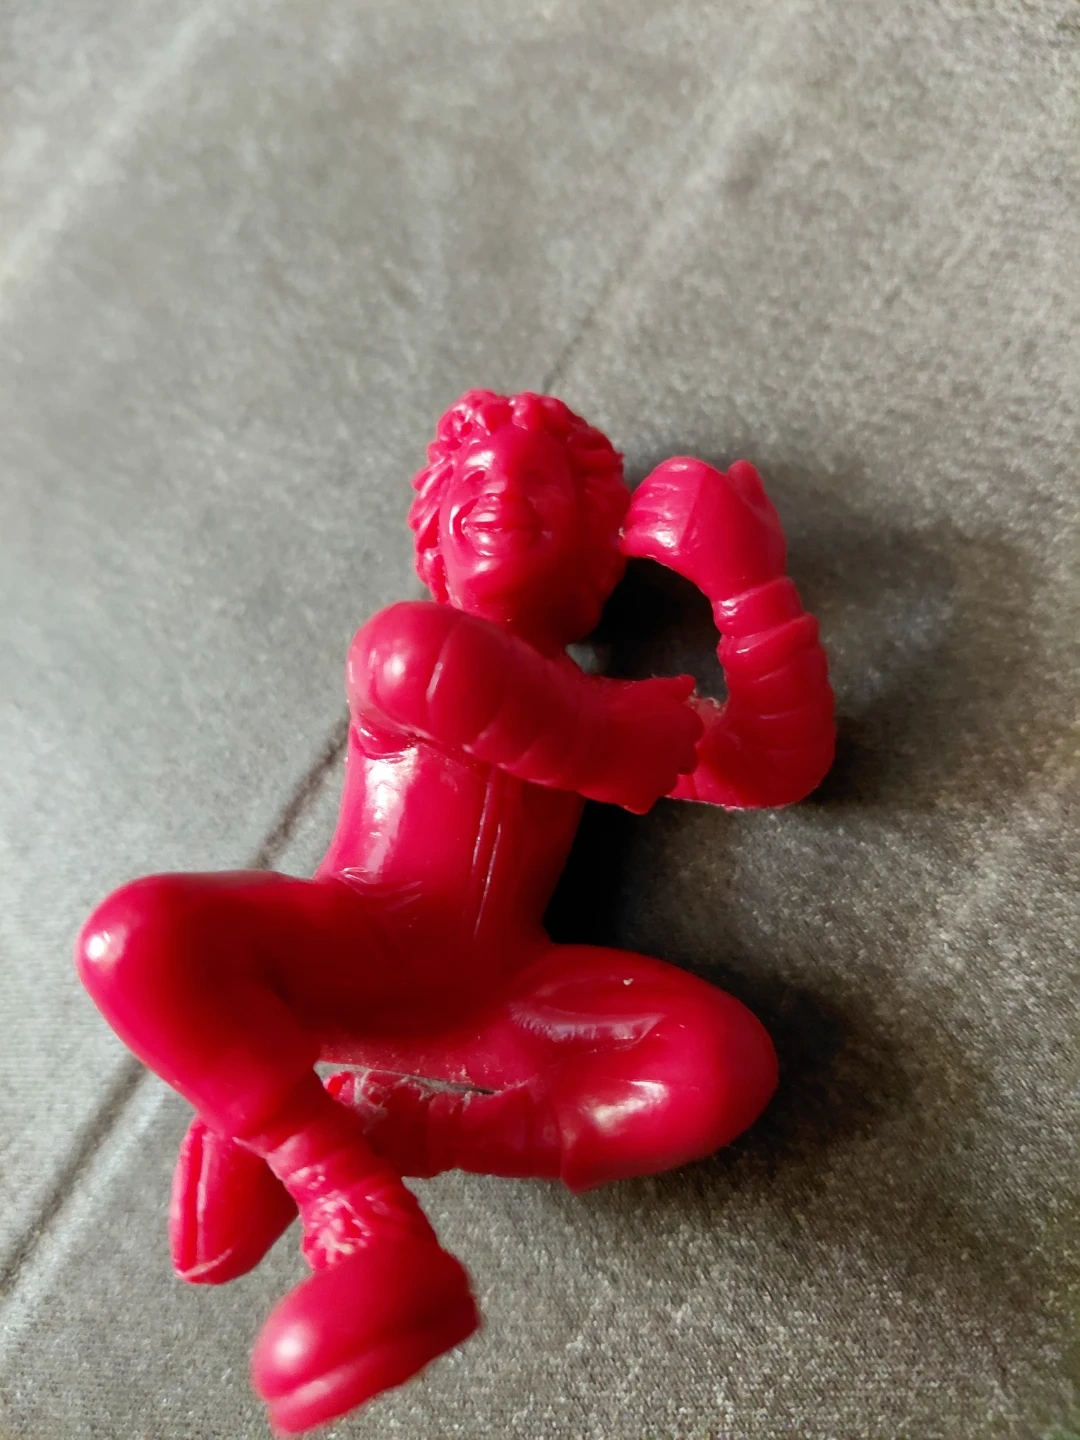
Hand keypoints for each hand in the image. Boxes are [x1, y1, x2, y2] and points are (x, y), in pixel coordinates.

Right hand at [598, 675, 703, 812]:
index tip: (662, 725)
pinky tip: (619, 783)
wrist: (584, 739)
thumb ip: (672, 688)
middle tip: (648, 746)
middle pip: (687, 760)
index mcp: (685, 725)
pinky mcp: (641, 800)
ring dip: (655, 775)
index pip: (694, 729)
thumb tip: (690, 683)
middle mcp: (680, 756)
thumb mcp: (645, 688)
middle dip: (674, 755)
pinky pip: (643, 801)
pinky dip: (634, 795)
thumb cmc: (615, 707)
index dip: (678, 727)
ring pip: (667, 781)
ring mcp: (662, 781)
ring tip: (631, 765)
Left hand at [621, 457, 786, 598]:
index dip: (659, 483)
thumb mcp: (763, 511)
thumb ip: (749, 486)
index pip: (672, 471)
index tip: (656, 496)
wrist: (751, 587)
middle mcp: (691, 492)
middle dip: (642, 503)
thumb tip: (738, 467)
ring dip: (633, 523)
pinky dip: (631, 543)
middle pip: (651, 491)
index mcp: (710, 478)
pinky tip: (631, 549)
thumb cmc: (759, 551)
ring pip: (641, 514)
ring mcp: (679, 518)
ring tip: (632, 532)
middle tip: (639, 517)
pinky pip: (638, 538)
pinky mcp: (669, 545)